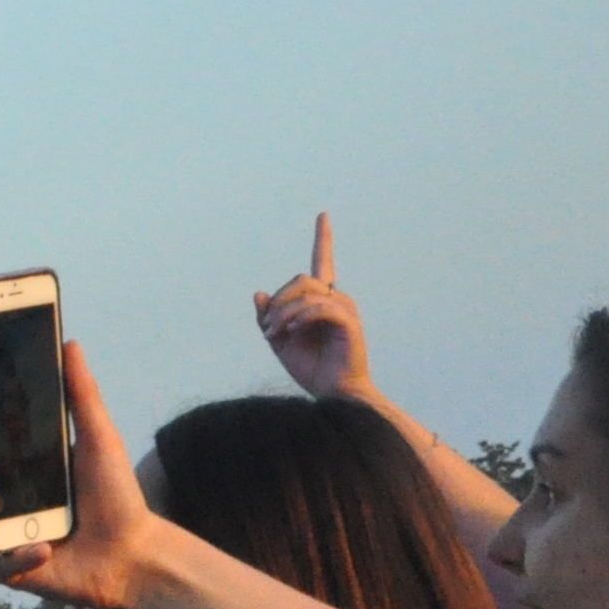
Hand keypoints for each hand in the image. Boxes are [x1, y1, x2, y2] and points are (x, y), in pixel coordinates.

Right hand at [0, 342, 172, 608]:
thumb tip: (69, 344)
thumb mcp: (100, 441)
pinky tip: (43, 549)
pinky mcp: (10, 566)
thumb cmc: (117, 497)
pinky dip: (14, 556)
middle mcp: (5, 493)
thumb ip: (82, 395)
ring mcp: (2, 530)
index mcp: (21, 461)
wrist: (135, 555)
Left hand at [254, 214, 373, 403]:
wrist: (331, 393)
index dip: (323, 238)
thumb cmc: (309, 369)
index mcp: (321, 300)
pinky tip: (291, 331)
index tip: (323, 215)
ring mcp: (345, 309)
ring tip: (273, 334)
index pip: (322, 262)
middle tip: (267, 328)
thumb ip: (268, 317)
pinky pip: (319, 307)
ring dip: (283, 312)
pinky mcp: (349, 321)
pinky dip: (300, 317)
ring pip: (306, 292)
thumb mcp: (279, 341)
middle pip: (300, 279)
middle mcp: (336, 299)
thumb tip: (258, 293)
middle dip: (278, 301)